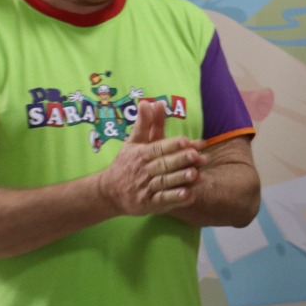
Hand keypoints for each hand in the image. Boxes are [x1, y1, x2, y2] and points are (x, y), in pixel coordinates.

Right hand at [98, 100, 203, 215]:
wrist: (108, 192)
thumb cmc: (126, 163)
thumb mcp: (134, 142)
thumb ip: (145, 123)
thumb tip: (149, 101)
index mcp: (141, 154)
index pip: (158, 148)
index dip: (172, 145)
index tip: (187, 141)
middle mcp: (144, 171)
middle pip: (163, 165)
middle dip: (180, 160)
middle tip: (197, 155)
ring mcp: (145, 188)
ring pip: (164, 182)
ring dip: (180, 178)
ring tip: (196, 174)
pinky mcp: (148, 203)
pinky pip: (163, 200)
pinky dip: (175, 198)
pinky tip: (189, 195)